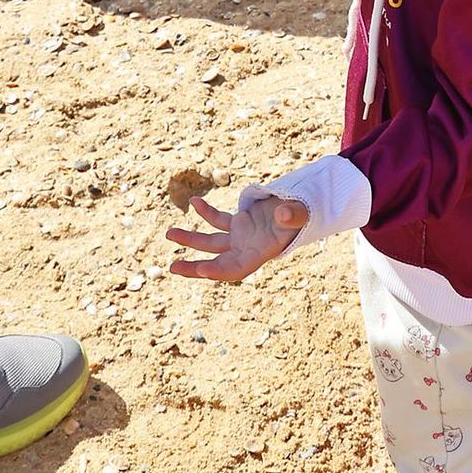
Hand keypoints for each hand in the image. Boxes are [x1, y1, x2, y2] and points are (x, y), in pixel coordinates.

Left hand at [167, 191, 307, 282]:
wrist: (302, 208)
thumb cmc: (302, 214)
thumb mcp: (299, 214)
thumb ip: (293, 215)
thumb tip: (282, 213)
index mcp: (260, 254)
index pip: (236, 269)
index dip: (219, 271)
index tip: (201, 269)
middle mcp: (247, 250)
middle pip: (217, 263)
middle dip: (194, 267)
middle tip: (172, 268)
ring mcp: (241, 237)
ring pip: (211, 243)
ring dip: (191, 239)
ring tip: (169, 234)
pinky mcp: (239, 223)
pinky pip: (218, 220)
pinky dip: (206, 212)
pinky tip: (194, 201)